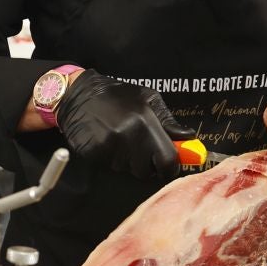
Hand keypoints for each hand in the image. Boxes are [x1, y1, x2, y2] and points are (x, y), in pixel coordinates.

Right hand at [55, 71, 194, 181]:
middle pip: (146, 170)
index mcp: (146, 122)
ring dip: (127, 160)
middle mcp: (129, 136)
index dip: (169, 167)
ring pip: (127, 169)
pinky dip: (111, 158)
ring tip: (120, 139)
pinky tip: (106, 141)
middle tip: (139, 149)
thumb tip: (188, 137)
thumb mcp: (147, 98)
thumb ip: (168, 121)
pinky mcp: (94, 153)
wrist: (78, 95)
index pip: (167, 160)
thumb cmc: (116, 95)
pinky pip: (110, 166)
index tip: (167, 167)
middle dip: (146, 164)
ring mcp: (110, 146)